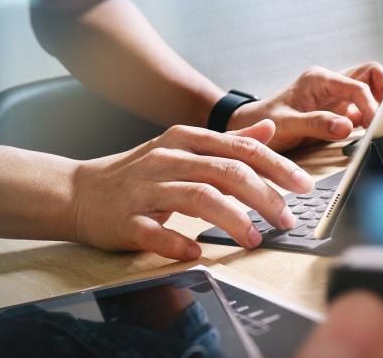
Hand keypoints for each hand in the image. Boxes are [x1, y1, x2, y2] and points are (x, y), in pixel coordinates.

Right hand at [68, 120, 312, 259]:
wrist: (78, 191)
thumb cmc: (139, 172)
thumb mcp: (184, 148)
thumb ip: (227, 142)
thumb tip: (268, 129)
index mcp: (186, 140)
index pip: (241, 149)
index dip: (277, 166)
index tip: (304, 185)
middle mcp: (168, 159)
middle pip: (226, 172)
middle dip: (264, 196)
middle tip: (287, 219)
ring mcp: (146, 189)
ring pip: (198, 198)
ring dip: (232, 220)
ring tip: (254, 239)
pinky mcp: (126, 220)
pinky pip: (156, 232)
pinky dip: (178, 243)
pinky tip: (196, 253)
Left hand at [227, 62, 382, 152]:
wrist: (251, 129)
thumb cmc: (264, 123)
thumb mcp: (287, 125)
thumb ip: (317, 124)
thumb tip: (347, 127)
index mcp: (319, 80)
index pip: (358, 85)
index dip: (372, 105)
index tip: (375, 125)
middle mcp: (331, 83)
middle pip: (372, 74)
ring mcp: (336, 96)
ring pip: (371, 87)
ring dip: (381, 102)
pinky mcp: (339, 110)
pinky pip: (364, 107)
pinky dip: (372, 116)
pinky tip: (372, 132)